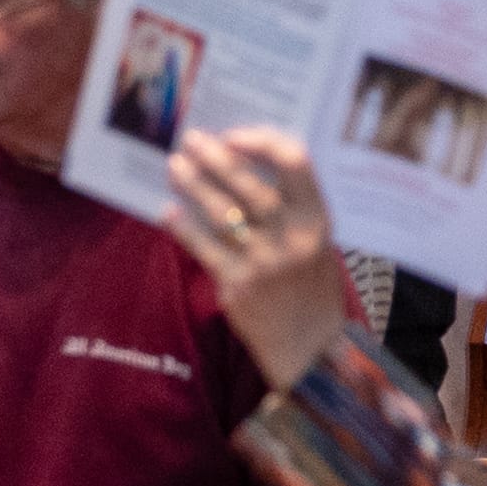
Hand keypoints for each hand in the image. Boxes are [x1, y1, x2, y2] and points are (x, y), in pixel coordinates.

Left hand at [162, 130, 348, 392]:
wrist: (312, 350)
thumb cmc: (312, 287)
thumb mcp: (317, 241)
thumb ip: (292, 207)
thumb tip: (244, 164)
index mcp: (317, 219)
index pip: (294, 163)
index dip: (261, 142)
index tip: (235, 135)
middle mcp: (292, 237)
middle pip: (248, 184)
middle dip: (215, 157)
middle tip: (191, 139)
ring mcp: (263, 262)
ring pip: (221, 212)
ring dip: (194, 184)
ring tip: (174, 165)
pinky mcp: (237, 287)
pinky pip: (203, 248)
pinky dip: (184, 226)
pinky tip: (169, 210)